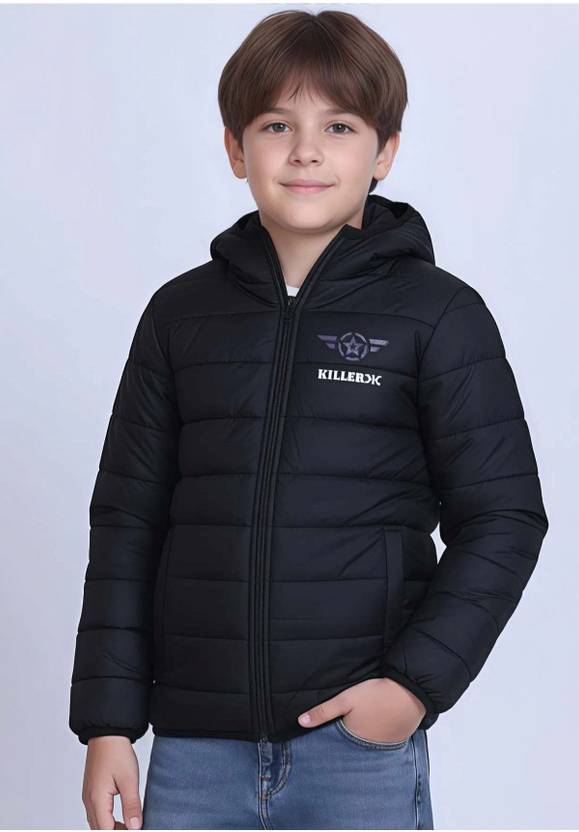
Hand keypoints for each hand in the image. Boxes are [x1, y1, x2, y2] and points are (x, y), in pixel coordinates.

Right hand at [82, 736, 141, 829]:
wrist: (107, 734)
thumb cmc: (117, 753)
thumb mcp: (129, 779)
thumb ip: (132, 805)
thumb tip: (135, 827)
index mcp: (97, 800)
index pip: (106, 831)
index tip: (135, 830)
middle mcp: (89, 801)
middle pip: (99, 829)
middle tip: (134, 828)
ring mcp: (88, 796)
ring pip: (97, 823)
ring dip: (111, 828)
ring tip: (130, 825)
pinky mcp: (91, 791)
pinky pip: (96, 813)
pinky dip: (107, 820)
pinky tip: (120, 817)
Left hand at [297, 678, 426, 743]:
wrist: (410, 691)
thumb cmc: (375, 695)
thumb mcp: (345, 699)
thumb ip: (323, 711)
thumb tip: (301, 722)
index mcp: (354, 740)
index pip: (338, 746)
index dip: (333, 740)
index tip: (325, 739)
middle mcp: (370, 748)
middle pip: (354, 746)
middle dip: (348, 740)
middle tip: (347, 726)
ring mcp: (386, 745)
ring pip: (370, 743)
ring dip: (365, 737)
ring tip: (363, 724)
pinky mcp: (399, 738)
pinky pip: (385, 740)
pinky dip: (380, 734)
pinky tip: (378, 722)